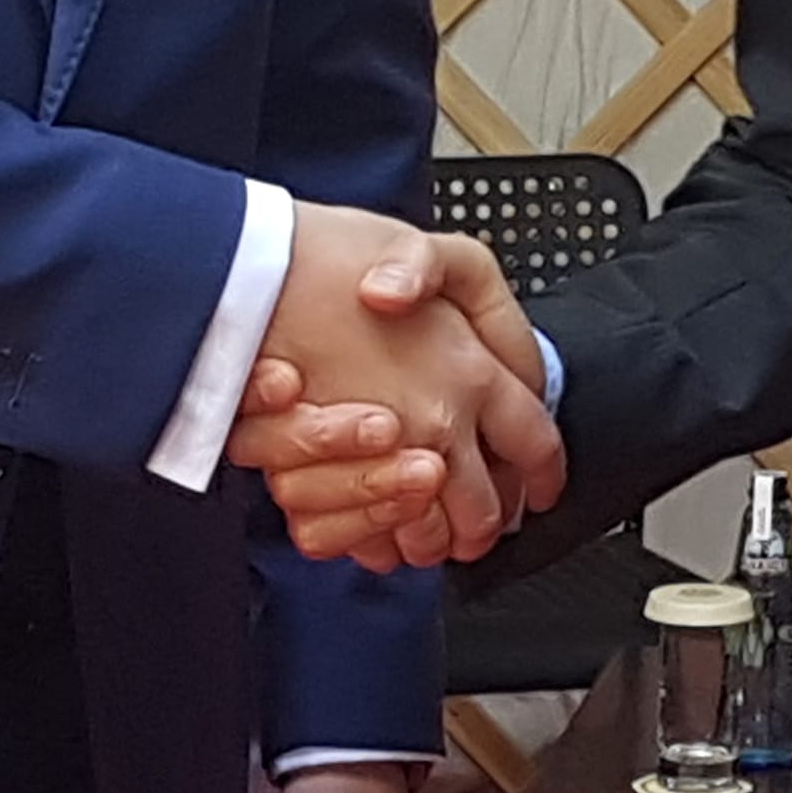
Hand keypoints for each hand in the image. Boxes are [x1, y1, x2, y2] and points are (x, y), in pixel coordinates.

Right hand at [231, 213, 558, 566]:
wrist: (248, 266)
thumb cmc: (333, 254)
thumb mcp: (440, 253)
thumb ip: (489, 304)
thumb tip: (512, 369)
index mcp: (474, 374)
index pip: (536, 445)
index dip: (543, 473)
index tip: (539, 487)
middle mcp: (433, 423)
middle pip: (486, 508)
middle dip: (488, 521)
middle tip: (486, 517)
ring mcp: (375, 457)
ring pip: (425, 533)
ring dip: (433, 537)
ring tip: (431, 525)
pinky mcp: (315, 479)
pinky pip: (355, 538)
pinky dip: (368, 540)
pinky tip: (376, 528)